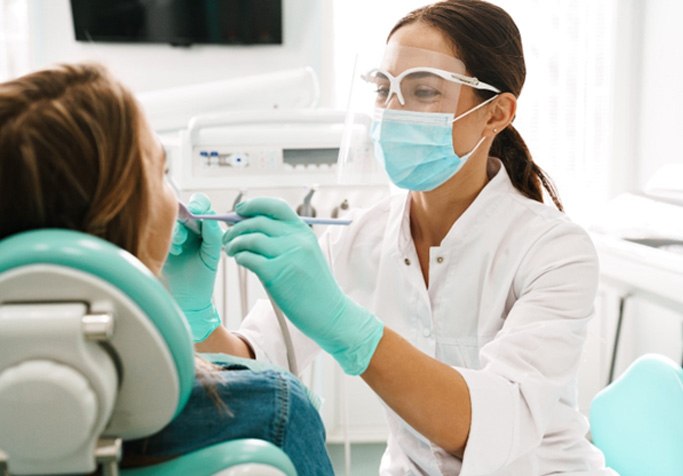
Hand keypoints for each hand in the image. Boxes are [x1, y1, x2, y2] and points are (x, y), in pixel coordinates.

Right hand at [163, 193, 223, 342]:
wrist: (188, 299)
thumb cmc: (202, 278)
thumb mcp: (211, 255)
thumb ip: (213, 235)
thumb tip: (209, 216)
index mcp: (203, 227)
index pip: (201, 204)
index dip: (199, 204)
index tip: (198, 210)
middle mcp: (188, 228)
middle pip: (184, 208)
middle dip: (187, 214)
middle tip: (189, 220)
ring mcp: (174, 235)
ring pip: (172, 221)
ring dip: (178, 229)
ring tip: (181, 244)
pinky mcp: (161, 244)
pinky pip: (162, 233)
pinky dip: (169, 239)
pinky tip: (175, 250)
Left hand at [223, 198, 383, 374]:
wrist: (329, 312)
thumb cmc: (314, 287)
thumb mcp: (306, 255)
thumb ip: (284, 240)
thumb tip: (251, 228)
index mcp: (303, 231)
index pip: (275, 206)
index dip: (254, 205)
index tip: (240, 209)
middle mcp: (296, 239)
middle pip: (257, 221)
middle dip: (236, 227)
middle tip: (228, 237)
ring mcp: (287, 255)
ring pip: (250, 238)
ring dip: (235, 243)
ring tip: (231, 251)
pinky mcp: (277, 273)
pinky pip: (249, 258)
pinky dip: (240, 258)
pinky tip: (241, 261)